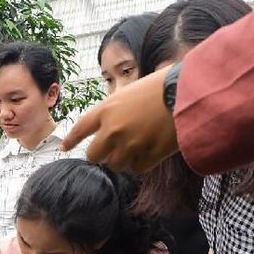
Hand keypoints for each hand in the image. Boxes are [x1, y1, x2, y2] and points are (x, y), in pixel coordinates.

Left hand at [61, 70, 179, 171]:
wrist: (189, 92)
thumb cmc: (162, 85)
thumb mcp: (131, 90)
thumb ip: (116, 110)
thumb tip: (110, 124)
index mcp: (106, 109)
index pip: (80, 129)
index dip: (71, 140)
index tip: (65, 148)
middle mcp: (113, 130)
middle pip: (94, 155)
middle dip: (101, 154)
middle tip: (110, 151)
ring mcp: (131, 145)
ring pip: (116, 164)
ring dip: (123, 159)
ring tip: (136, 147)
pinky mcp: (150, 155)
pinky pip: (137, 168)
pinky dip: (141, 163)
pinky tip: (149, 152)